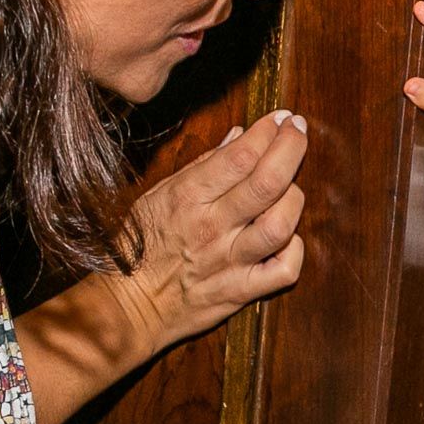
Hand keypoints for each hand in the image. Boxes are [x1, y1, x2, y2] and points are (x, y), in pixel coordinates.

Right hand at [97, 109, 309, 364]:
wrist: (126, 305)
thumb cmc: (140, 244)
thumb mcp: (160, 194)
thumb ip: (203, 165)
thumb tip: (240, 135)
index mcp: (188, 197)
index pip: (240, 155)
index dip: (268, 130)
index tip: (281, 118)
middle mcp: (211, 227)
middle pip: (268, 182)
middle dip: (292, 148)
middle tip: (298, 131)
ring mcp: (228, 261)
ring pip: (280, 225)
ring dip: (294, 199)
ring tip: (292, 187)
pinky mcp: (239, 292)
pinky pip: (284, 271)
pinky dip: (295, 250)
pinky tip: (288, 237)